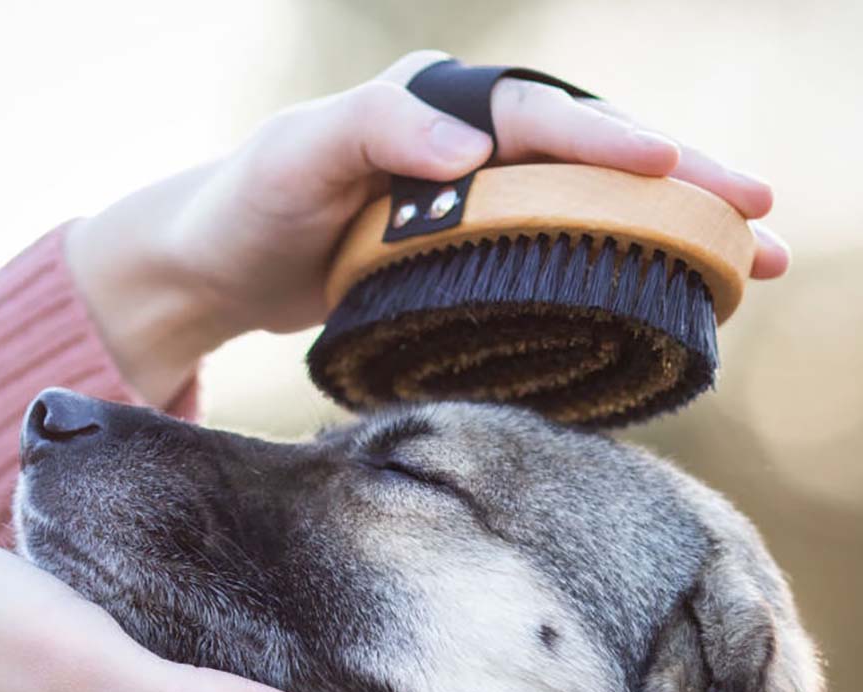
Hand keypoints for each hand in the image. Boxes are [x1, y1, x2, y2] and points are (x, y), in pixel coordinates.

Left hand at [67, 49, 788, 404]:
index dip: (612, 144)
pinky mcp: (470, 249)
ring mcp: (476, 199)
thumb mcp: (297, 155)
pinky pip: (555, 250)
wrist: (225, 260)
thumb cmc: (252, 202)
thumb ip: (374, 131)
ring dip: (667, 232)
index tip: (681, 175)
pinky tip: (659, 292)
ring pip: (589, 206)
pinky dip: (610, 268)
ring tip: (747, 266)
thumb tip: (467, 146)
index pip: (539, 118)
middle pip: (592, 156)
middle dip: (682, 185)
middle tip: (762, 222)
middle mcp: (469, 141)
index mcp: (438, 103)